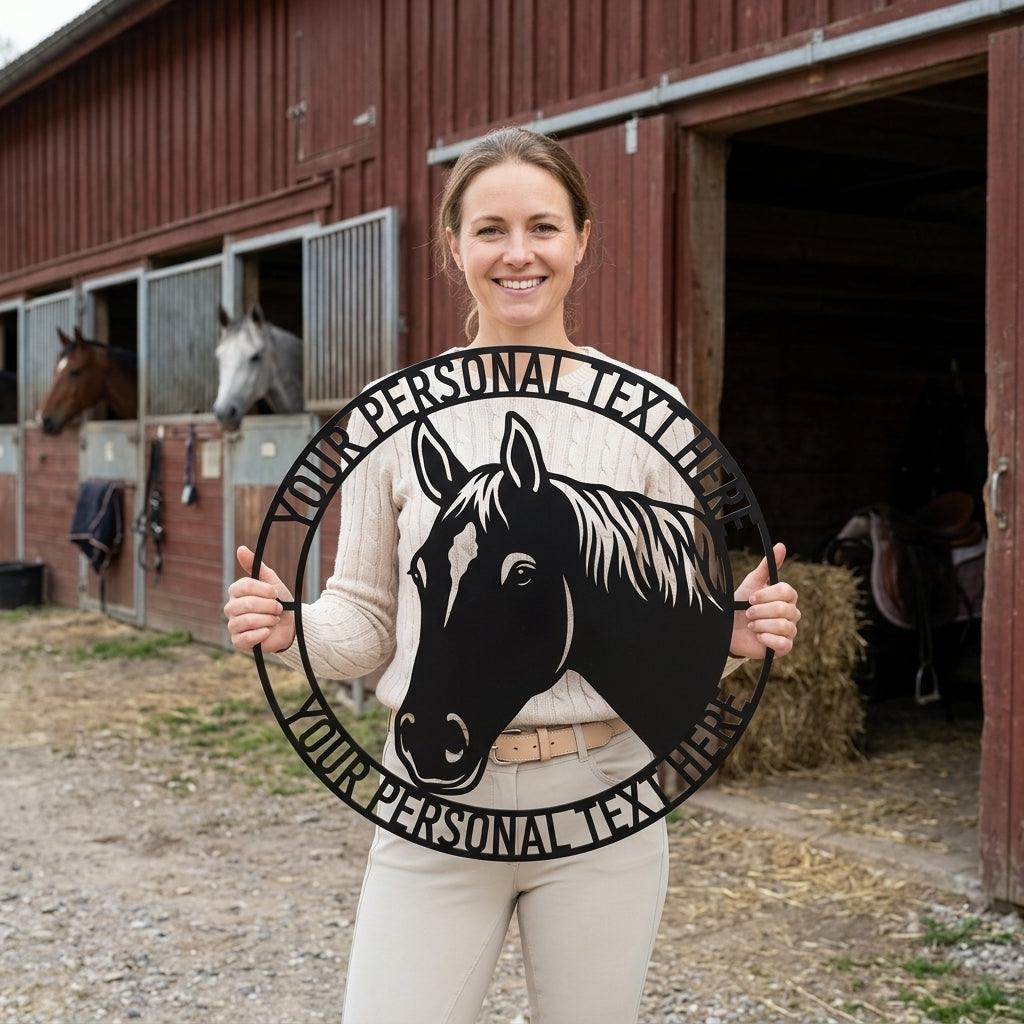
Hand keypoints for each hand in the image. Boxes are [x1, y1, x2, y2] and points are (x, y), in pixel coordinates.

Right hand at [223, 545, 295, 652]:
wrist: (290, 626)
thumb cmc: (279, 602)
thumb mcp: (272, 582)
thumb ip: (256, 566)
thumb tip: (240, 548)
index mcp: (237, 592)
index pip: (243, 586)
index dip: (263, 590)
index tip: (275, 592)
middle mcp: (231, 608)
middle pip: (246, 604)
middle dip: (268, 606)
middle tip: (278, 608)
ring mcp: (233, 625)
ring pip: (247, 621)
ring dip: (267, 620)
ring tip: (274, 619)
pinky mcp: (238, 642)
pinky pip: (246, 637)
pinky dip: (262, 634)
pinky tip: (267, 631)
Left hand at [729, 542, 800, 658]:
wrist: (728, 628)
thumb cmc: (741, 604)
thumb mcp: (752, 583)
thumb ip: (766, 566)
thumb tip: (781, 545)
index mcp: (787, 598)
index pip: (787, 592)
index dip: (767, 595)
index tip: (751, 598)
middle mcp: (792, 614)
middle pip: (783, 609)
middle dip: (759, 611)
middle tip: (748, 613)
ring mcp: (789, 632)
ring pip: (782, 626)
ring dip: (760, 625)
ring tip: (751, 625)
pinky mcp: (783, 648)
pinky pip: (782, 643)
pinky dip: (766, 639)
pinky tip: (757, 636)